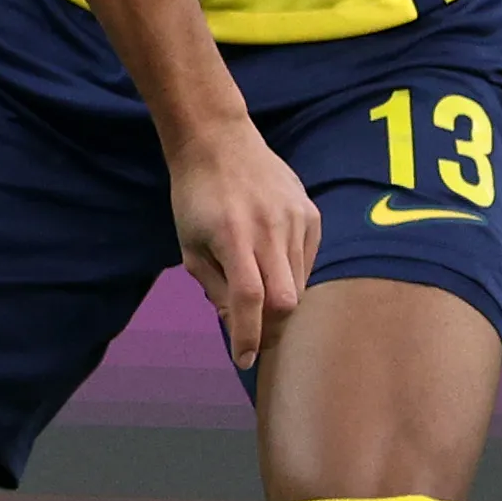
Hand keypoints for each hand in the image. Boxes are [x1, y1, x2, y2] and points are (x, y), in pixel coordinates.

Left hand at [167, 118, 322, 373]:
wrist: (218, 141)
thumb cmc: (195, 197)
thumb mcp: (190, 246)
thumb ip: (215, 287)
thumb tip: (238, 324)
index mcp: (233, 236)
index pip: (249, 300)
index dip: (248, 336)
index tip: (244, 359)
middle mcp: (270, 228)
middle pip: (287, 300)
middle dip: (273, 328)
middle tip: (257, 337)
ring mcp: (296, 219)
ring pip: (301, 284)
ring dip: (281, 302)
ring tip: (259, 297)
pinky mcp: (311, 214)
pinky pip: (308, 261)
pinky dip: (292, 276)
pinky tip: (272, 265)